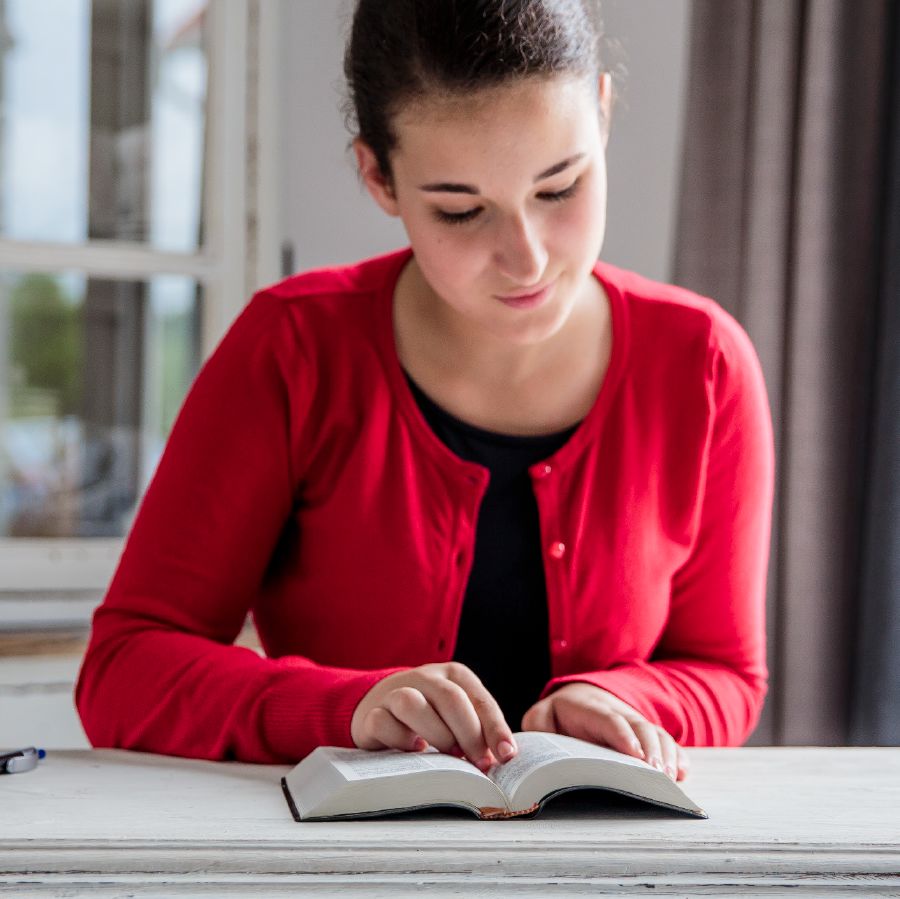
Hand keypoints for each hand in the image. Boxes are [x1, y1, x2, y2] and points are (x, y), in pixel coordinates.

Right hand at [350, 662, 517, 771]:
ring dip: (435, 733)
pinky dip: (399, 739)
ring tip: (448, 756)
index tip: (506, 756)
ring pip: (411, 704)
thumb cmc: (431, 713)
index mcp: (455, 675)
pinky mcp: (371, 713)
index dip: (495, 729)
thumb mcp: (458, 713)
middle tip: (479, 763)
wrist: (379, 702)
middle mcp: (425, 678)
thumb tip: (501, 758)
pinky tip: (413, 751)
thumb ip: (478, 730)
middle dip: (469, 734)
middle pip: (450, 699)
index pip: (480, 699)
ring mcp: (394, 692)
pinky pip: (382, 722)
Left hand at [521, 682, 689, 781]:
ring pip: (655, 734)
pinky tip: (682, 773)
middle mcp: (617, 712)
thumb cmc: (557, 717)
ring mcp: (634, 722)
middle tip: (657, 775)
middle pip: (638, 727)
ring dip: (666, 755)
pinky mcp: (646, 735)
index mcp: (588, 708)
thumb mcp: (541, 718)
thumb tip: (536, 748)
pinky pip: (666, 742)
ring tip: (671, 779)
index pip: (607, 719)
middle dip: (650, 750)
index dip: (622, 735)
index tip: (635, 755)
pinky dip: (677, 756)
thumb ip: (538, 727)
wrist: (580, 698)